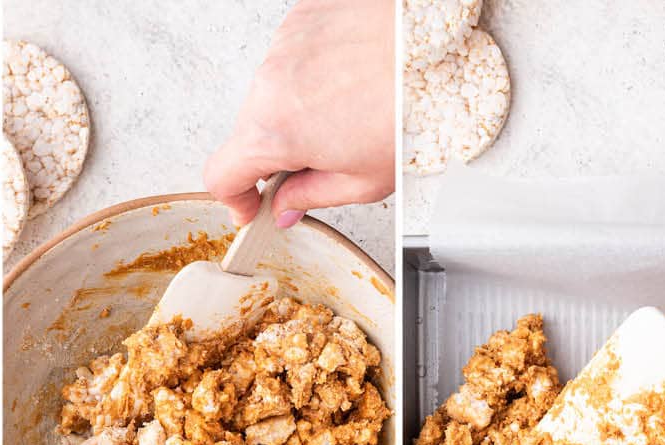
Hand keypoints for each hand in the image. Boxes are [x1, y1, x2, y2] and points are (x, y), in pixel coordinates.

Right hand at [204, 0, 395, 225]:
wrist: (443, 45)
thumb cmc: (412, 106)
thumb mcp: (364, 180)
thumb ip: (311, 197)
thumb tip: (288, 205)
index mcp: (276, 131)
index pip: (221, 175)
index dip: (236, 199)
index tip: (253, 206)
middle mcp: (270, 80)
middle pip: (250, 130)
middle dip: (276, 152)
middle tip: (317, 160)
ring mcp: (285, 42)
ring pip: (273, 91)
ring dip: (296, 108)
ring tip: (346, 110)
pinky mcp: (304, 15)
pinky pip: (294, 55)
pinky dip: (313, 72)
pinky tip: (350, 78)